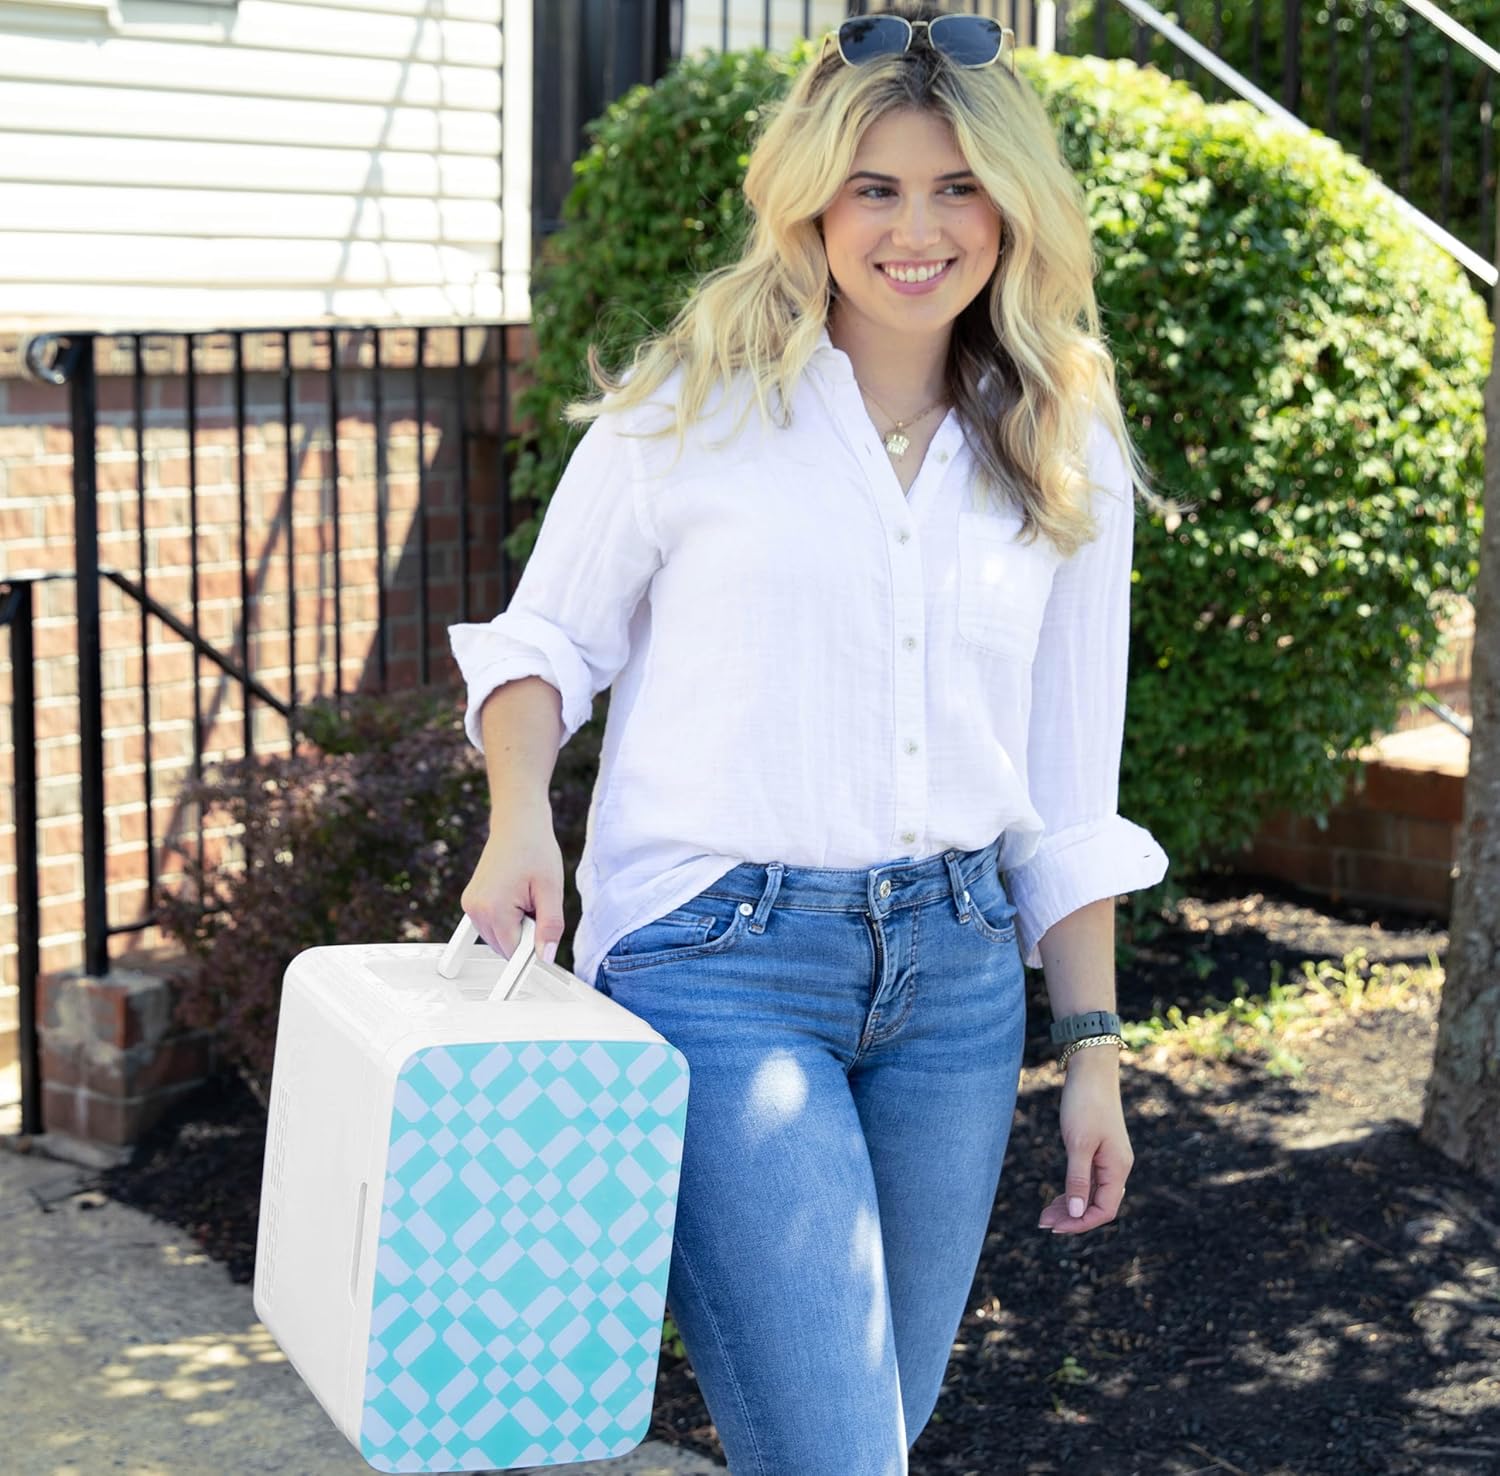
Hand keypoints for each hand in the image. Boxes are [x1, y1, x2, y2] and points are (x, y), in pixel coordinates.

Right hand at [460, 798, 566, 963]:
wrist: (518, 823)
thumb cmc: (535, 849)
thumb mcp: (551, 890)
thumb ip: (549, 927)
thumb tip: (546, 956)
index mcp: (493, 909)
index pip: (513, 952)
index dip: (533, 948)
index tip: (543, 933)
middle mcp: (475, 910)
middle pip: (504, 947)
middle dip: (524, 935)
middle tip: (535, 904)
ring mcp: (470, 905)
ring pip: (498, 938)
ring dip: (515, 927)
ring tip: (526, 896)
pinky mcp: (470, 902)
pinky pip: (491, 926)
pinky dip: (506, 919)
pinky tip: (517, 897)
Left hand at [1036, 1048, 1132, 1234]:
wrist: (1091, 1071)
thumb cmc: (1085, 1104)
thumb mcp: (1078, 1143)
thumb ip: (1077, 1179)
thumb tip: (1076, 1212)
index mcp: (1117, 1168)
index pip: (1104, 1210)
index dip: (1080, 1223)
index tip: (1055, 1227)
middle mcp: (1117, 1167)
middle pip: (1098, 1205)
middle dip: (1071, 1217)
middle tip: (1042, 1223)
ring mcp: (1109, 1159)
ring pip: (1091, 1194)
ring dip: (1070, 1206)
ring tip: (1045, 1215)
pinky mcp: (1099, 1150)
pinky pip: (1088, 1180)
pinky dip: (1072, 1191)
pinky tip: (1057, 1198)